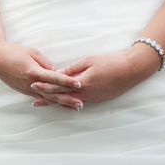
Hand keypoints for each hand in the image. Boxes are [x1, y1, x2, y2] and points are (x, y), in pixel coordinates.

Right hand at [0, 41, 82, 109]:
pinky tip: (61, 105)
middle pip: (52, 93)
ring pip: (48, 98)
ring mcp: (27, 89)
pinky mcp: (25, 92)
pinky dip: (52, 101)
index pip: (54, 77)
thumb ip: (47, 64)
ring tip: (75, 107)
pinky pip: (41, 98)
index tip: (79, 83)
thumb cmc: (14, 52)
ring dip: (62, 103)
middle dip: (68, 98)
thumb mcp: (32, 53)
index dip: (67, 81)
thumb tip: (60, 72)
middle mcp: (31, 83)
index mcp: (33, 71)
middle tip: (81, 103)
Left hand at [44, 45, 159, 105]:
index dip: (46, 85)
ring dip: (57, 102)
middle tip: (33, 101)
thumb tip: (58, 72)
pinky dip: (69, 102)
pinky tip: (63, 103)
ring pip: (70, 101)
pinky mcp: (97, 99)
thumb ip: (73, 68)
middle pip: (63, 97)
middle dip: (48, 99)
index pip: (60, 85)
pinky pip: (79, 102)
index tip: (33, 84)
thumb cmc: (110, 62)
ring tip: (45, 103)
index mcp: (83, 83)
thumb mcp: (89, 60)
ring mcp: (92, 98)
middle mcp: (86, 94)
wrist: (131, 71)